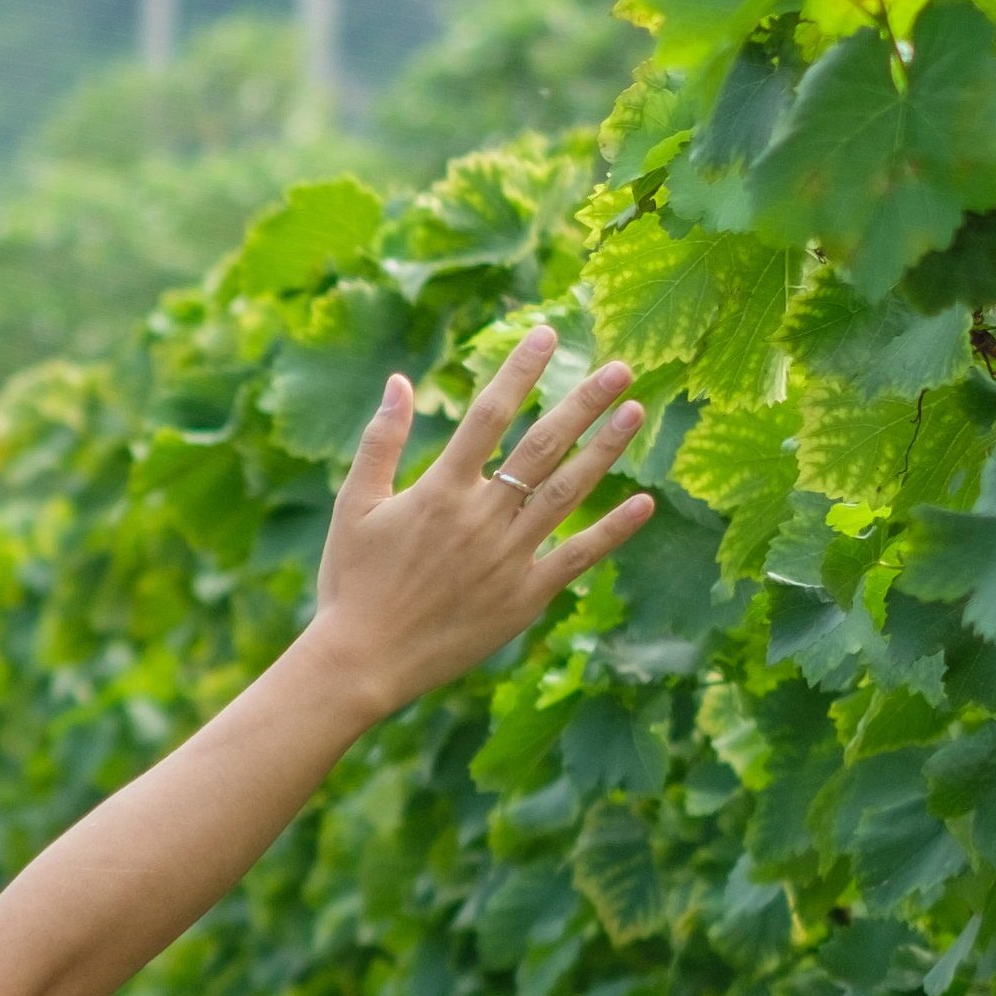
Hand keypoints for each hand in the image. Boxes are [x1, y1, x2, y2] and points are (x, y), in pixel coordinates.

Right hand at [297, 323, 650, 717]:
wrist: (362, 661)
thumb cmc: (351, 583)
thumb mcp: (353, 505)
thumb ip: (381, 441)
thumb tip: (399, 380)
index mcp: (439, 490)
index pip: (489, 414)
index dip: (520, 371)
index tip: (547, 334)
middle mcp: (480, 517)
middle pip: (543, 446)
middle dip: (584, 402)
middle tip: (621, 368)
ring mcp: (507, 557)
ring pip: (568, 492)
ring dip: (606, 450)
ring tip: (636, 413)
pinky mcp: (525, 598)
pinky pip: (577, 557)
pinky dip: (612, 530)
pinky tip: (644, 502)